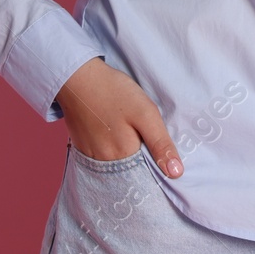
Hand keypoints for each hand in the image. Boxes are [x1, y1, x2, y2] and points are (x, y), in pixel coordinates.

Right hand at [55, 57, 184, 178]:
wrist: (77, 79)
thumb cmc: (114, 92)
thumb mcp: (146, 113)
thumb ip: (160, 144)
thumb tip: (176, 173)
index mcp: (124, 156)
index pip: (147, 175)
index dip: (157, 168)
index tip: (164, 158)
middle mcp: (105, 163)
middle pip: (130, 172)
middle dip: (142, 163)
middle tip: (147, 140)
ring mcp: (91, 156)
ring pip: (116, 165)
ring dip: (126, 157)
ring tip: (131, 136)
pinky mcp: (82, 148)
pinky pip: (102, 158)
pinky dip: (112, 151)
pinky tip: (115, 135)